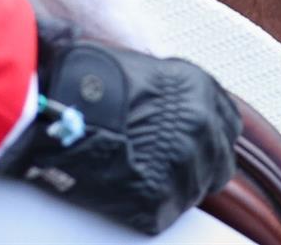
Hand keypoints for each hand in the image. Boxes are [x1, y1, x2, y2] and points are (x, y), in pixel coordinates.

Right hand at [0, 21, 238, 235]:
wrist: (51, 105)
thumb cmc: (85, 78)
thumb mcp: (139, 68)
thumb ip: (171, 92)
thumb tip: (176, 109)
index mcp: (200, 90)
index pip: (229, 124)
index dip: (210, 134)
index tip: (196, 140)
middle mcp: (201, 127)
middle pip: (220, 164)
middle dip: (199, 165)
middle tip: (166, 163)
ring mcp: (183, 166)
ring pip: (195, 192)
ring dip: (173, 186)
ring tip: (138, 174)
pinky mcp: (160, 200)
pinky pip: (166, 212)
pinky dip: (149, 205)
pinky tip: (126, 188)